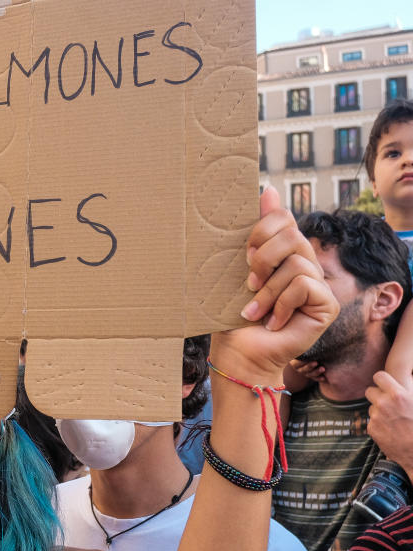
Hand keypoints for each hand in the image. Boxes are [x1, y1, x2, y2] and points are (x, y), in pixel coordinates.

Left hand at [212, 187, 338, 380]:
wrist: (238, 351)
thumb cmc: (231, 312)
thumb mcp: (236, 268)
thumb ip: (254, 232)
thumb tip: (268, 189)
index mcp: (284, 251)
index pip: (283, 218)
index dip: (260, 232)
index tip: (244, 255)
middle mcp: (305, 263)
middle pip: (291, 235)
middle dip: (262, 260)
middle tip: (249, 284)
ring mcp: (319, 283)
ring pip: (296, 263)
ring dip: (267, 291)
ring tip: (256, 310)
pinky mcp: (327, 304)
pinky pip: (303, 285)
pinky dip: (281, 304)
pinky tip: (274, 321)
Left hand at [366, 371, 412, 476]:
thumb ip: (408, 391)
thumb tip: (407, 382)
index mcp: (398, 395)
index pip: (379, 376)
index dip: (383, 380)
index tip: (386, 384)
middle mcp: (384, 404)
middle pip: (370, 391)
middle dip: (378, 395)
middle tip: (388, 401)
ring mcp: (376, 417)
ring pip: (371, 406)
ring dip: (379, 410)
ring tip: (394, 418)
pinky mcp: (371, 429)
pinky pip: (372, 420)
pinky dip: (378, 423)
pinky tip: (391, 429)